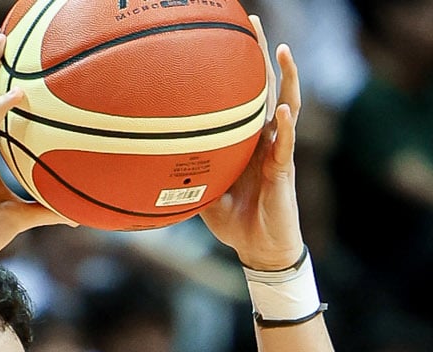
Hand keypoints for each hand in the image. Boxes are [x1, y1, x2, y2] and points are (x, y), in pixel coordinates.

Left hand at [199, 19, 305, 271]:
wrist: (258, 248)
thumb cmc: (234, 220)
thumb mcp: (202, 192)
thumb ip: (183, 175)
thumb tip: (146, 167)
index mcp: (245, 138)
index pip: (243, 93)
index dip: (238, 64)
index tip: (226, 34)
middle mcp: (264, 137)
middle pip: (265, 86)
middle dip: (261, 52)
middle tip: (251, 21)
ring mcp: (277, 150)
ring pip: (287, 105)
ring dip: (286, 77)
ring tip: (283, 50)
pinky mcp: (284, 171)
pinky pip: (286, 146)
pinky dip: (287, 128)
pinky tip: (285, 110)